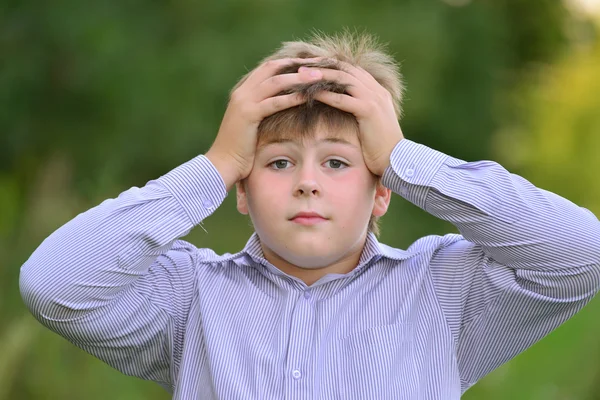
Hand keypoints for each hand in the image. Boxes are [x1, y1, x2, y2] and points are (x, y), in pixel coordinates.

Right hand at [207, 58, 322, 189]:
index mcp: (243, 91)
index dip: (291, 63)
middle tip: (320, 64)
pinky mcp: (248, 115)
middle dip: (298, 64)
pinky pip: (274, 102)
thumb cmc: (240, 148)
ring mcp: (243, 101)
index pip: (269, 67)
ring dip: (299, 78)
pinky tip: (307, 97)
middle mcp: (242, 91)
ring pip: (275, 82)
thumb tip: (285, 105)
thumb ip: (264, 109)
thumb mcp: (252, 123)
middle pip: (273, 68)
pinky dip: (291, 98)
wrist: (223, 163)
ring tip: (319, 77)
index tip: (312, 63)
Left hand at [298, 63, 403, 175]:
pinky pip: (343, 98)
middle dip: (321, 65)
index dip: (329, 65)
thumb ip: (358, 110)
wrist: (396, 160)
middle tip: (300, 65)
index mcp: (377, 91)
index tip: (310, 65)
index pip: (351, 69)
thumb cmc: (380, 147)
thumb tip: (339, 109)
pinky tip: (310, 94)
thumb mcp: (369, 124)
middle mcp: (376, 90)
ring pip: (343, 79)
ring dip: (320, 76)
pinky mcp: (369, 110)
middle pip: (345, 68)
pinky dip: (325, 94)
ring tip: (301, 76)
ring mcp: (374, 98)